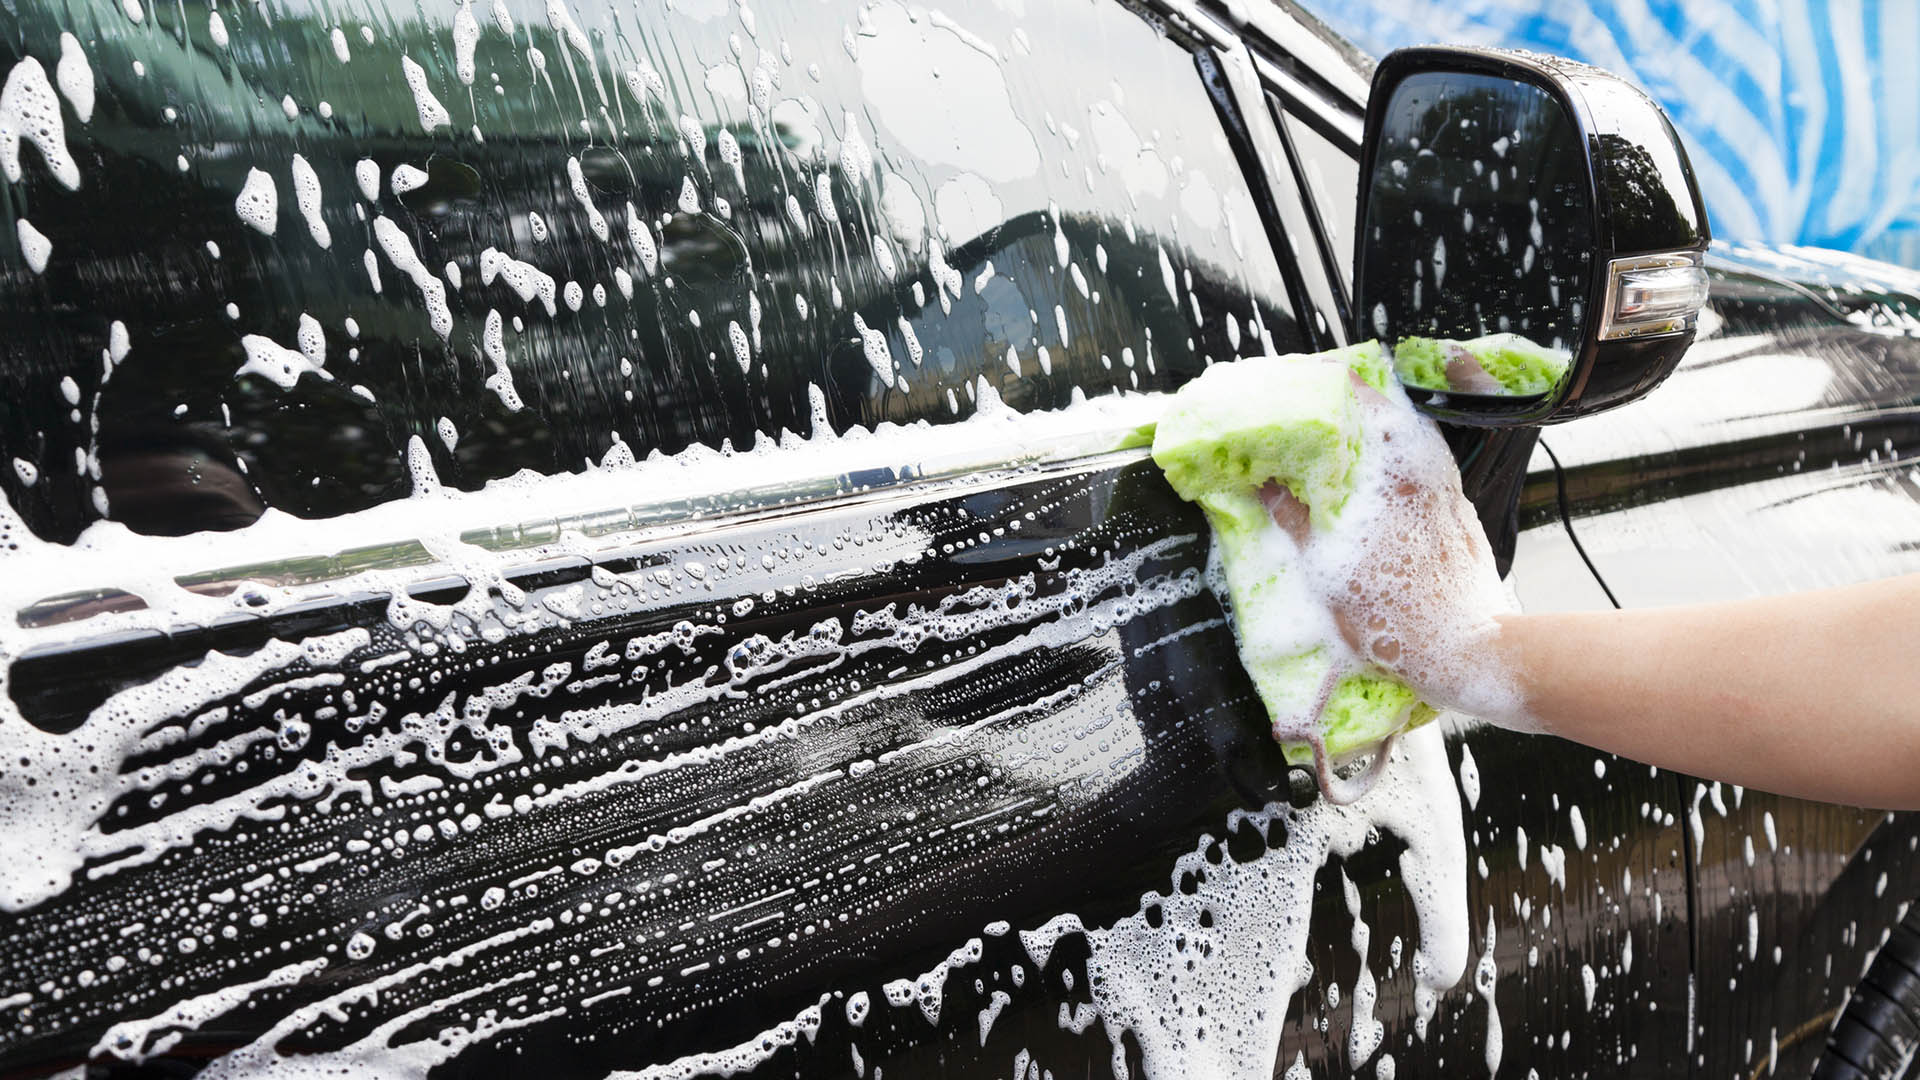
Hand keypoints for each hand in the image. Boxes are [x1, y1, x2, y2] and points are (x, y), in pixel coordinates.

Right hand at [1261, 373, 1524, 727]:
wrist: (1468, 649)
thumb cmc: (1397, 614)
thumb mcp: (1326, 568)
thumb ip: (1294, 517)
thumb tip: (1265, 484)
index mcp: (1392, 465)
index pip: (1359, 392)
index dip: (1324, 382)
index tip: (1296, 384)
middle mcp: (1426, 465)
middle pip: (1381, 410)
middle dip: (1342, 409)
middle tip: (1305, 420)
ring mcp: (1446, 486)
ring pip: (1402, 439)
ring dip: (1366, 438)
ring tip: (1331, 452)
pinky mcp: (1457, 509)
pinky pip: (1418, 468)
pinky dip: (1387, 465)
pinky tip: (1365, 489)